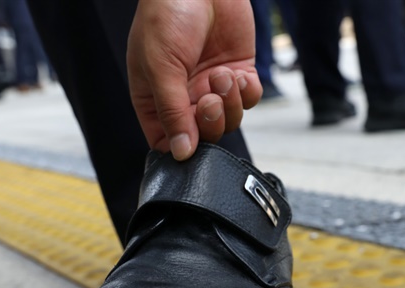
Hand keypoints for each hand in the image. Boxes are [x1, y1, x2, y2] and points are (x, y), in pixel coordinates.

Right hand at [127, 0, 261, 160]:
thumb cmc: (167, 16)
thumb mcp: (161, 67)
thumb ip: (172, 112)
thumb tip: (181, 154)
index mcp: (156, 99)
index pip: (168, 141)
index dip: (182, 146)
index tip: (191, 137)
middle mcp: (185, 96)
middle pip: (204, 135)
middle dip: (210, 122)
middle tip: (209, 99)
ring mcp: (212, 85)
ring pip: (229, 120)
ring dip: (230, 103)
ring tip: (222, 75)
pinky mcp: (238, 72)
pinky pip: (248, 99)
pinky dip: (246, 92)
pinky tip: (237, 74)